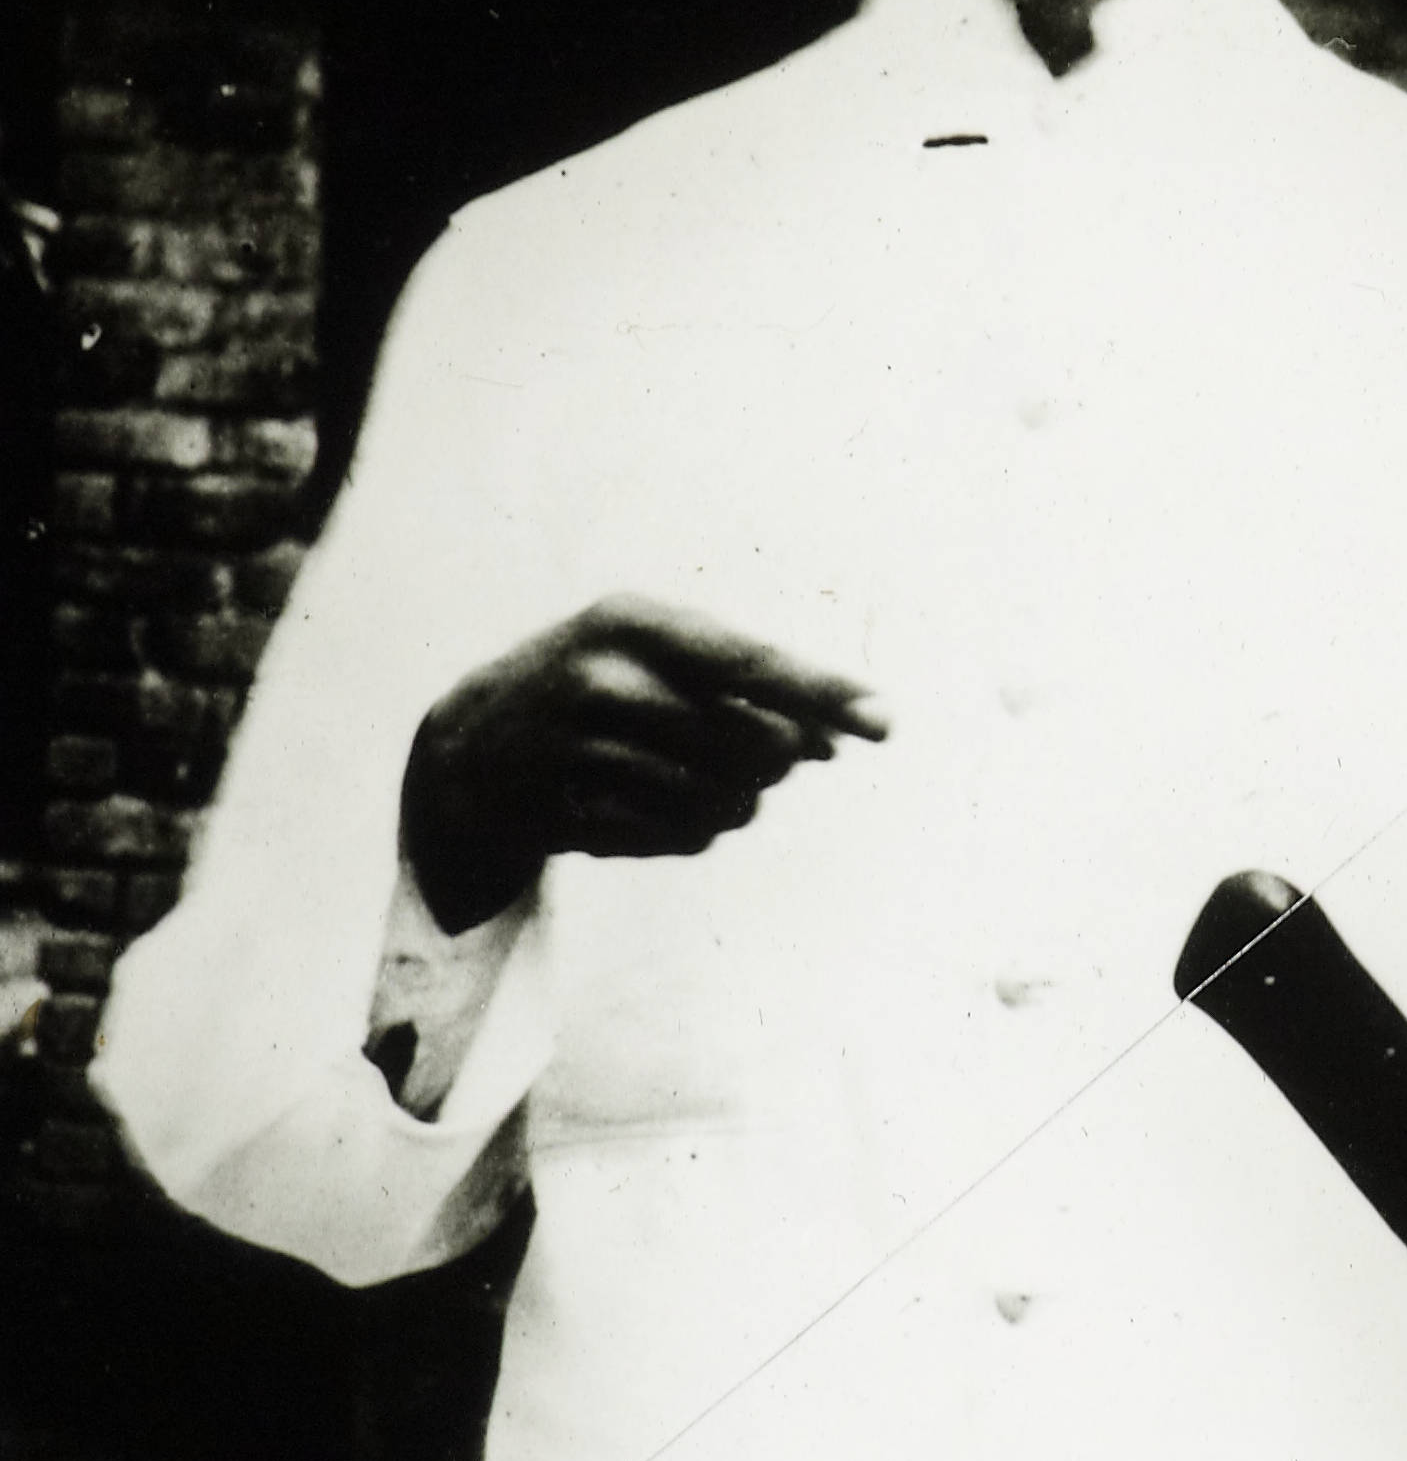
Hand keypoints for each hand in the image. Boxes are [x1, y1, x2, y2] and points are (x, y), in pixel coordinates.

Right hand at [401, 595, 888, 932]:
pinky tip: (647, 806)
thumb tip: (831, 740)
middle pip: (758, 744)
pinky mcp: (569, 814)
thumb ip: (745, 685)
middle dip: (777, 760)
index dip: (825, 694)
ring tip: (695, 780)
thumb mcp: (653, 654)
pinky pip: (686, 838)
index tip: (885, 723)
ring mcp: (580, 749)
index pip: (753, 662)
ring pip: (729, 800)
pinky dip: (691, 830)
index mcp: (632, 621)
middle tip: (759, 754)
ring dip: (736, 801)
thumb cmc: (594, 688)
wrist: (468, 750)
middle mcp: (603, 678)